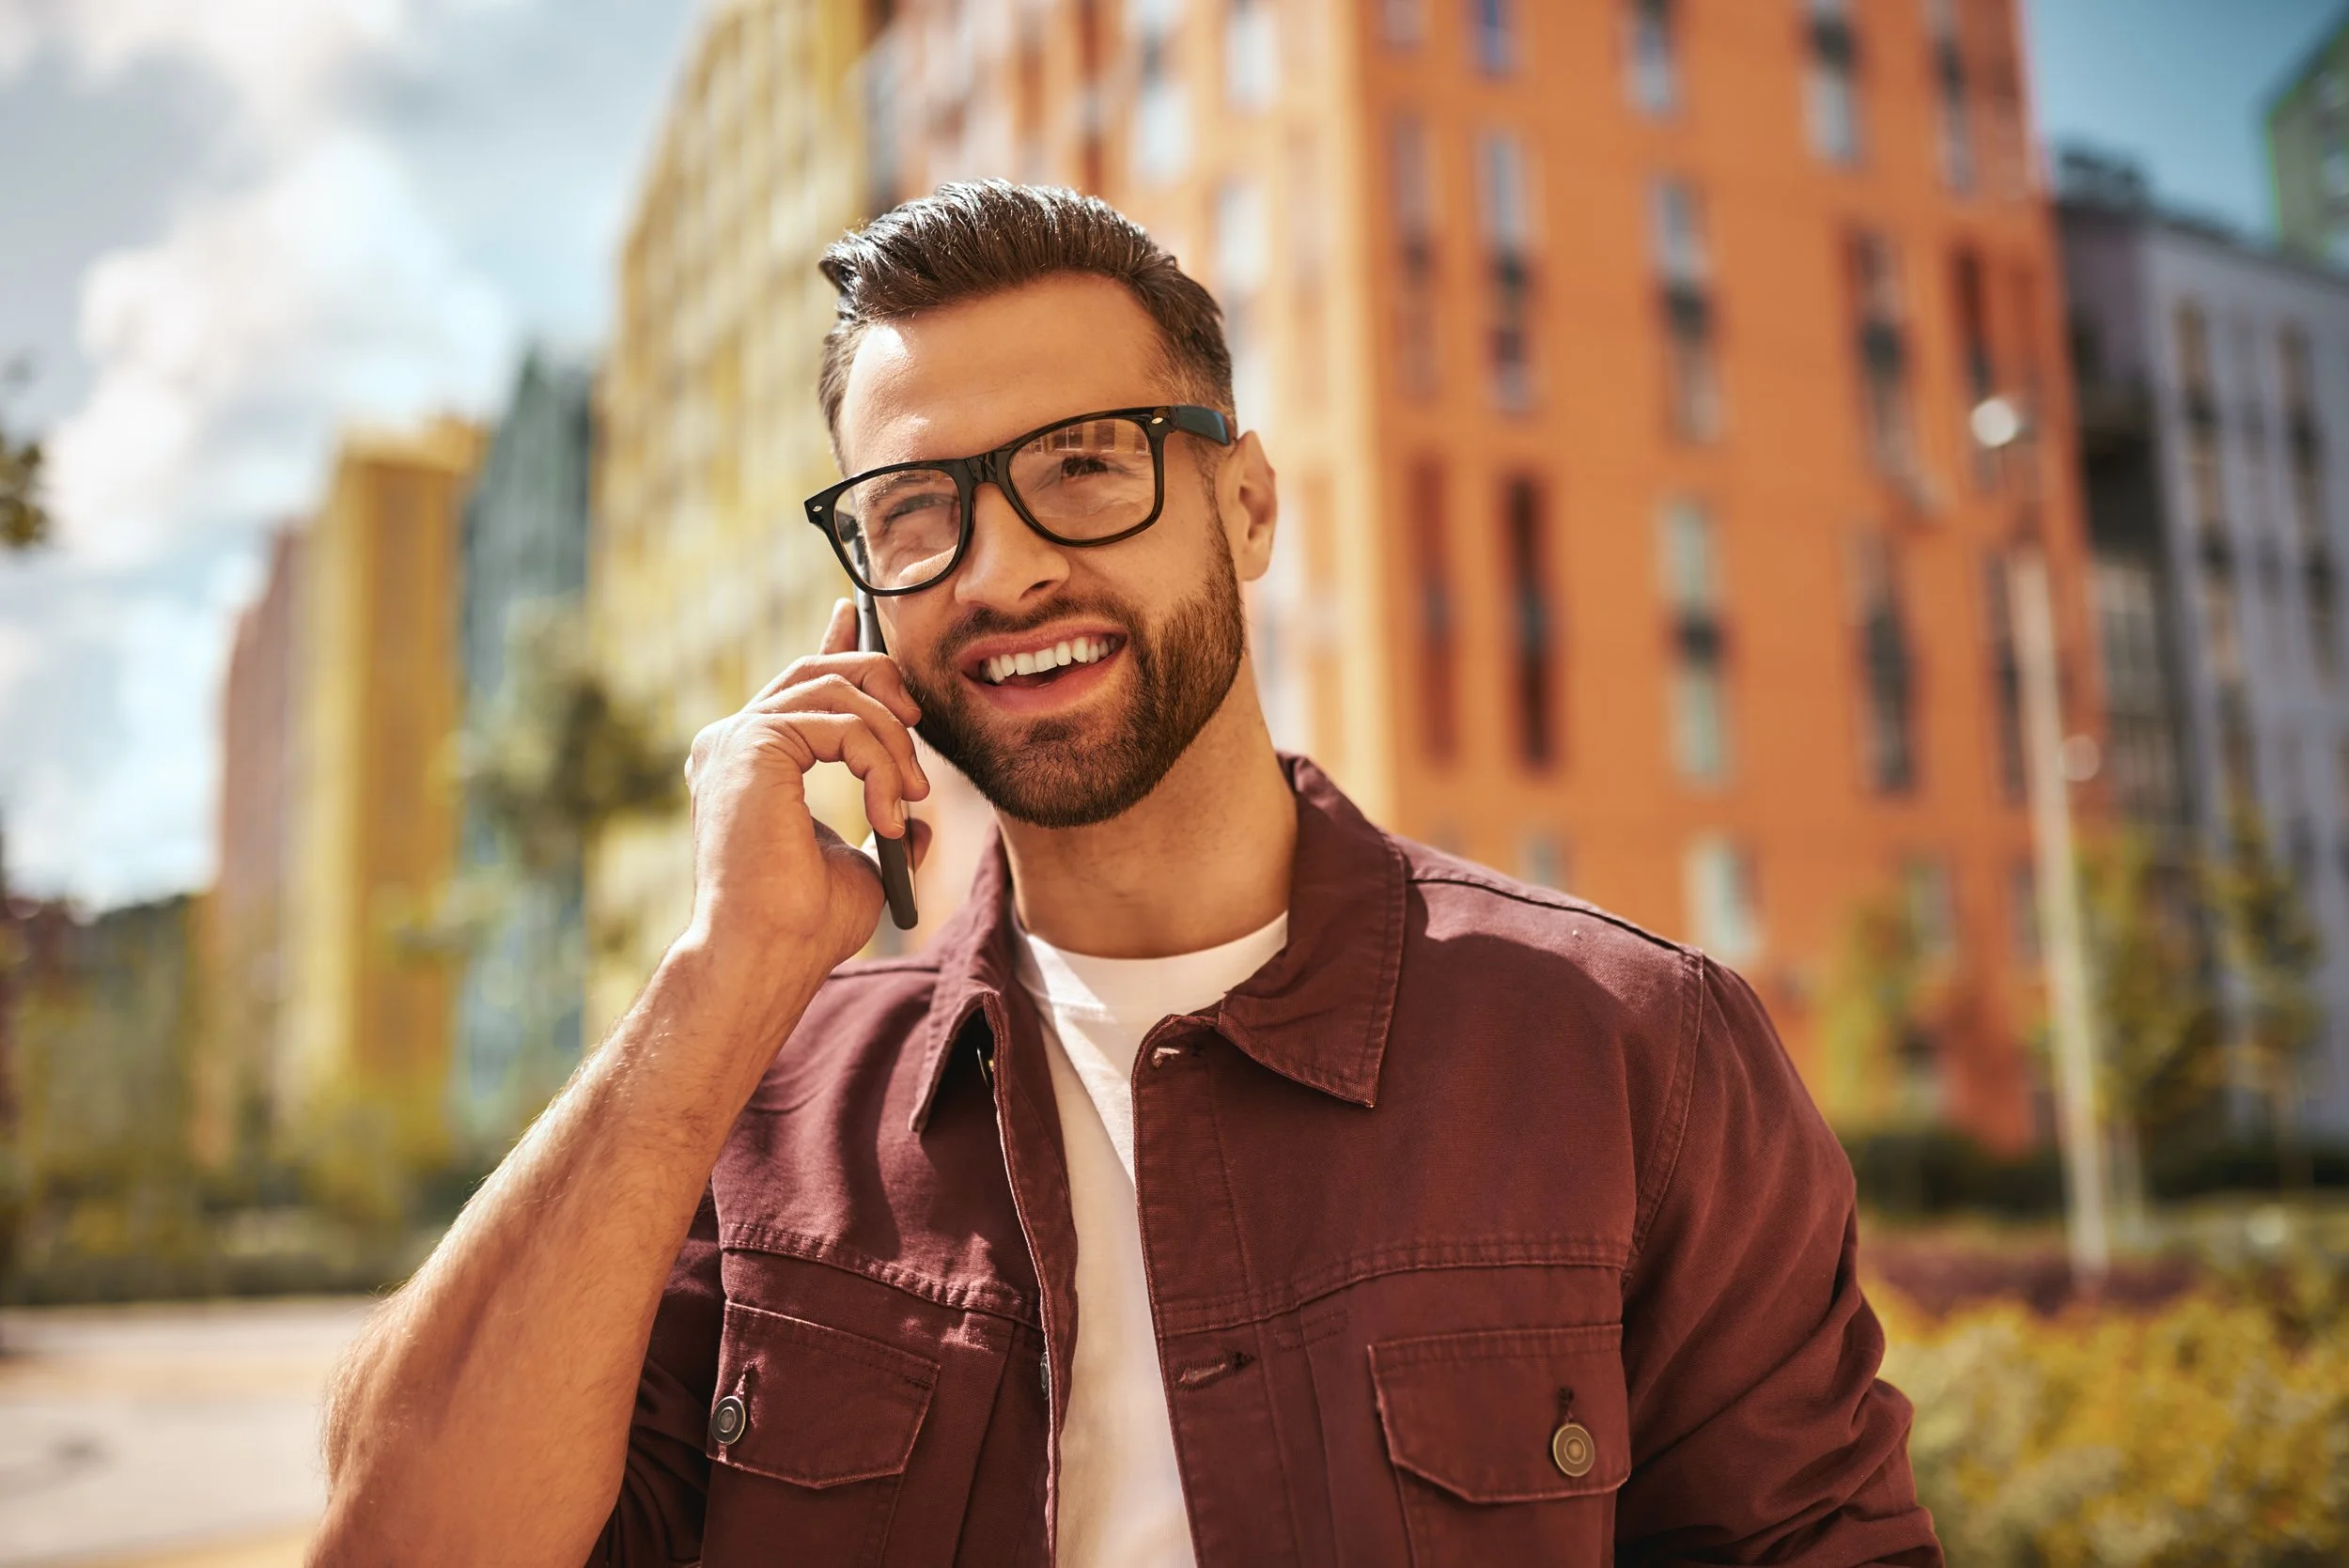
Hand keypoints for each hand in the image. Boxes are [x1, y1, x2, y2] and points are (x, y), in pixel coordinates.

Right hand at [679, 598, 932, 972]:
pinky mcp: (752, 742)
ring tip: (906, 798)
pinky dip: (879, 763)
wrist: (768, 952)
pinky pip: (842, 722)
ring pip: (840, 692)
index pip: (797, 685)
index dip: (831, 645)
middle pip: (821, 671)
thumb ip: (882, 827)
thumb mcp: (862, 867)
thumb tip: (921, 821)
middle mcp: (732, 741)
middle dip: (883, 687)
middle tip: (917, 737)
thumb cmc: (804, 924)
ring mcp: (736, 738)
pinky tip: (886, 813)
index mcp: (749, 763)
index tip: (853, 613)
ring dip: (891, 742)